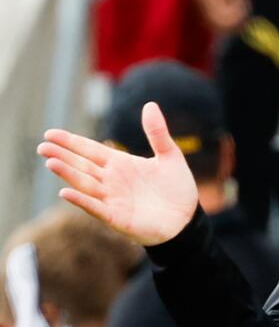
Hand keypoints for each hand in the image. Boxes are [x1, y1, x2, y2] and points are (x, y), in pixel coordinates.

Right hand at [38, 103, 198, 244]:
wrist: (187, 221)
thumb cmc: (177, 189)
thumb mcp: (170, 156)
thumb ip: (157, 133)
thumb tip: (150, 104)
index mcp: (120, 164)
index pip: (90, 150)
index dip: (71, 142)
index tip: (50, 134)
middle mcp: (112, 180)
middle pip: (82, 165)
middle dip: (62, 156)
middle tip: (42, 147)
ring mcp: (113, 199)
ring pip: (85, 184)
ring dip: (68, 174)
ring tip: (50, 162)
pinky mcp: (118, 218)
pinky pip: (96, 208)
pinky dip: (82, 201)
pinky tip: (65, 193)